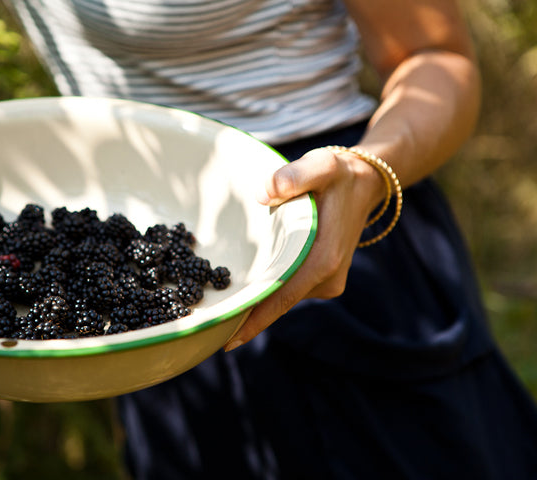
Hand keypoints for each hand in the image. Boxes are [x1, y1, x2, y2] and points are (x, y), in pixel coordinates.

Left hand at [223, 147, 385, 350]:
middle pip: (278, 303)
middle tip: (208, 328)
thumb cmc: (339, 175)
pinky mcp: (322, 279)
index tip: (227, 341)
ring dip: (256, 301)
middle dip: (245, 315)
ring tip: (219, 306)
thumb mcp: (321, 164)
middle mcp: (326, 278)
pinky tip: (245, 288)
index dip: (254, 320)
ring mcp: (326, 282)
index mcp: (323, 259)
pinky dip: (269, 290)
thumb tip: (265, 192)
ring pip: (283, 297)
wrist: (366, 184)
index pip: (282, 298)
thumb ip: (295, 175)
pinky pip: (289, 289)